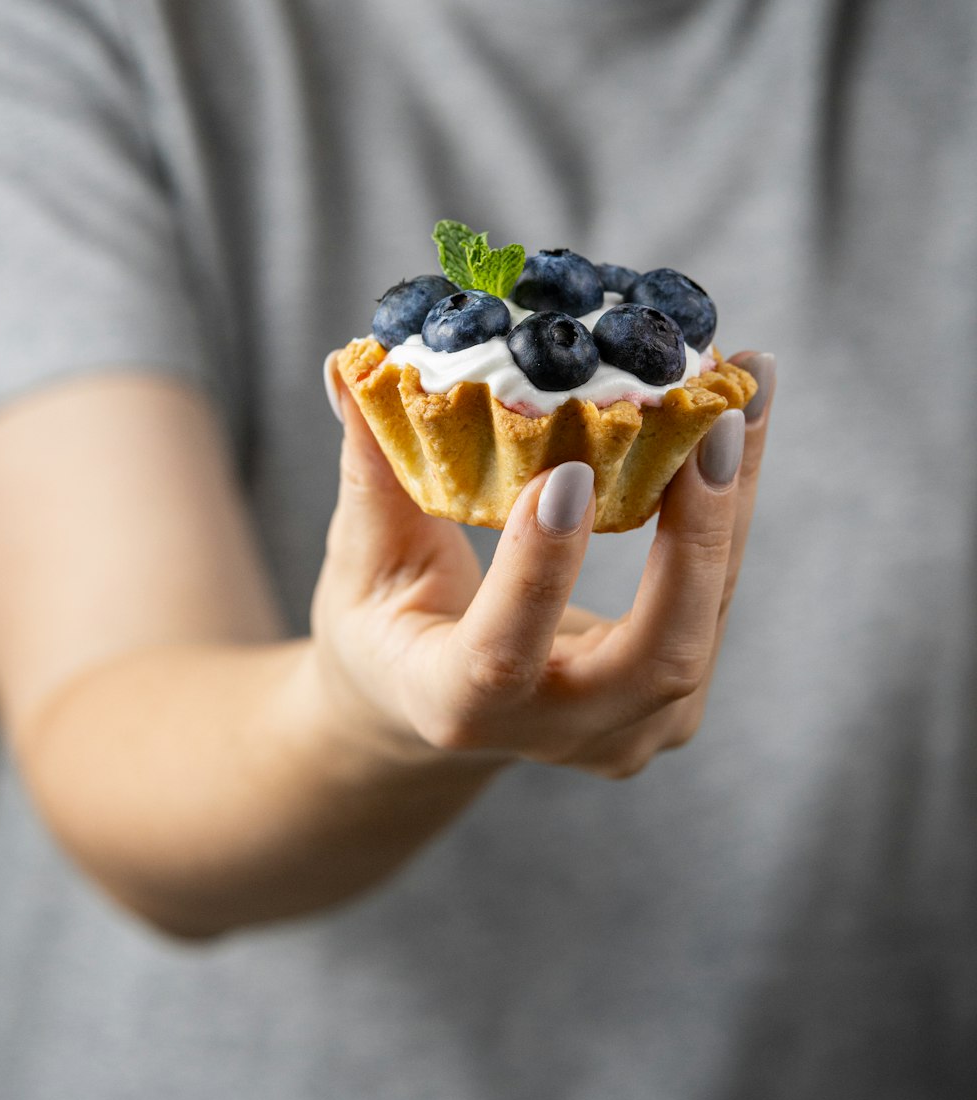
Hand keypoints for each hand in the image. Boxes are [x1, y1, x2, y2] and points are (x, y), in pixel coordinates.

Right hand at [314, 351, 773, 778]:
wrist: (427, 706)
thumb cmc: (383, 622)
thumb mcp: (361, 556)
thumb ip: (369, 470)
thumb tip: (352, 365)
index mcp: (456, 708)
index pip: (503, 656)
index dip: (540, 570)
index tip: (568, 471)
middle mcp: (557, 734)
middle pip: (658, 657)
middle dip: (700, 538)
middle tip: (715, 424)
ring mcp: (626, 728)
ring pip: (706, 622)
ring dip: (734, 502)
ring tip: (747, 389)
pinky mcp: (669, 701)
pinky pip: (714, 600)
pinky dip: (732, 511)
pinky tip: (737, 424)